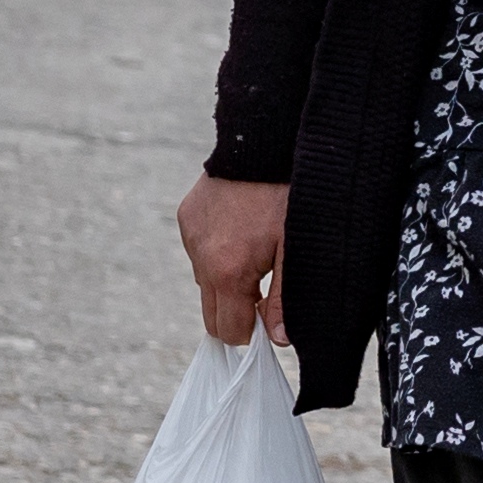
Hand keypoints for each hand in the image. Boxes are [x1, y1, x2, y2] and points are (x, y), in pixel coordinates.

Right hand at [176, 172, 289, 351]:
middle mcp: (200, 257)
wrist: (262, 143)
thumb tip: (278, 339)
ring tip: (257, 255)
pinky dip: (217, 253)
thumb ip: (284, 298)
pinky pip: (199, 251)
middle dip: (236, 313)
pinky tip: (241, 232)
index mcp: (227, 270)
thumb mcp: (296, 249)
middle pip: (211, 313)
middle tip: (264, 295)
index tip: (267, 322)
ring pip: (206, 281)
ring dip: (227, 281)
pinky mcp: (187, 217)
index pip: (228, 330)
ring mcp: (190, 236)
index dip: (250, 334)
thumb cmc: (286, 196)